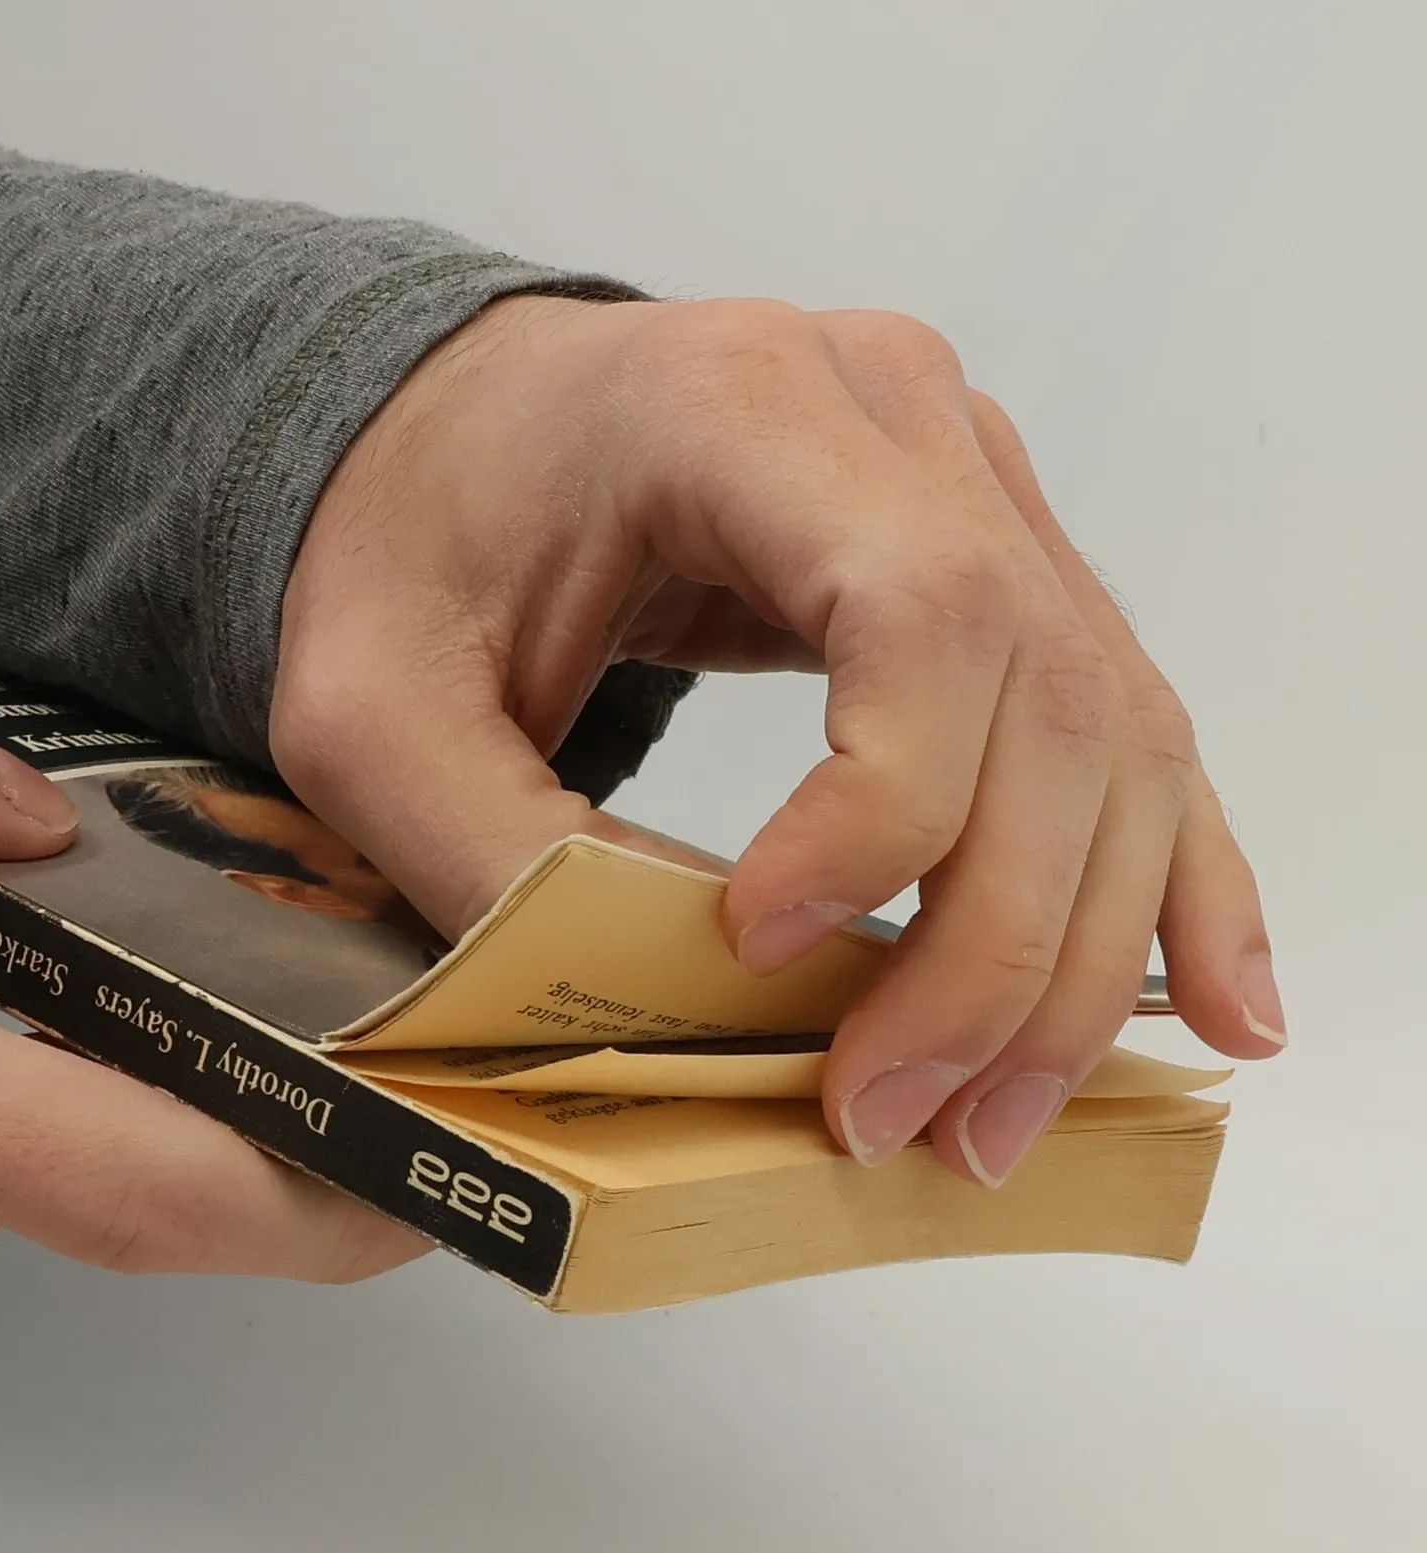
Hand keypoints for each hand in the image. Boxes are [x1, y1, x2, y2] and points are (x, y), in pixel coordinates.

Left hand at [276, 296, 1282, 1186]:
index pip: (918, 611)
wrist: (448, 441)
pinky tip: (1211, 1010)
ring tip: (997, 1122)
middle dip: (988, 948)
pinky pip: (1122, 728)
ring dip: (1076, 956)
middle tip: (893, 1117)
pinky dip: (1170, 882)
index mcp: (742, 403)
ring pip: (1115, 737)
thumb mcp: (368, 711)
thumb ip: (498, 848)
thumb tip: (686, 1010)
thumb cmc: (401, 548)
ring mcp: (973, 486)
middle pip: (1050, 699)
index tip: (758, 948)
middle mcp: (902, 420)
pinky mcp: (994, 567)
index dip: (881, 813)